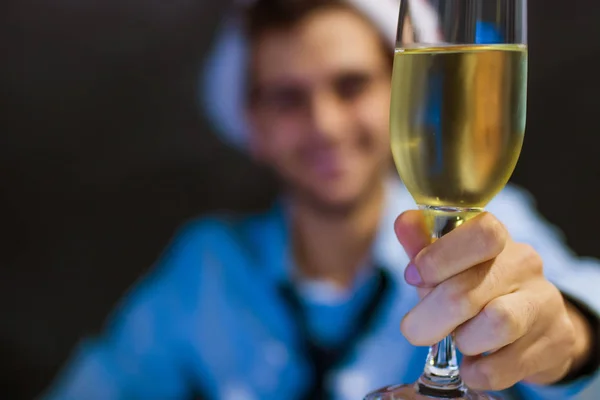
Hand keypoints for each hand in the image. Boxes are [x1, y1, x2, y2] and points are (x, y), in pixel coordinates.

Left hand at [395, 211, 591, 390]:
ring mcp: (543, 302)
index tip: (413, 277)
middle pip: (469, 290)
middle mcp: (524, 264)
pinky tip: (473, 366)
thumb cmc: (478, 287)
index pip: (481, 233)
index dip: (439, 257)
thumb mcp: (448, 266)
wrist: (534, 324)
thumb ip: (423, 247)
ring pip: (496, 324)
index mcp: (496, 238)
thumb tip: (404, 223)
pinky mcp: (554, 341)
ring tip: (459, 342)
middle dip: (429, 316)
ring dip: (463, 341)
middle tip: (414, 329)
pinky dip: (477, 372)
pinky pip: (504, 366)